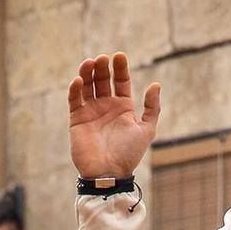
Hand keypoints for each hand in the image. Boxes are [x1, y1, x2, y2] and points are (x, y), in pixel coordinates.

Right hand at [68, 54, 157, 179]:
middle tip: (102, 59)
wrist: (109, 173)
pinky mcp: (76, 120)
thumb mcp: (146, 130)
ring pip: (87, 86)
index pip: (120, 81)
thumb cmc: (128, 154)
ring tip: (89, 63)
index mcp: (123, 107)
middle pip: (102, 80)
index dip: (120, 68)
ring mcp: (90, 112)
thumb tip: (156, 85)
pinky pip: (74, 100)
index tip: (119, 56)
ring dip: (87, 73)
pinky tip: (78, 80)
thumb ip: (152, 108)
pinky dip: (75, 89)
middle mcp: (106, 106)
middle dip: (102, 68)